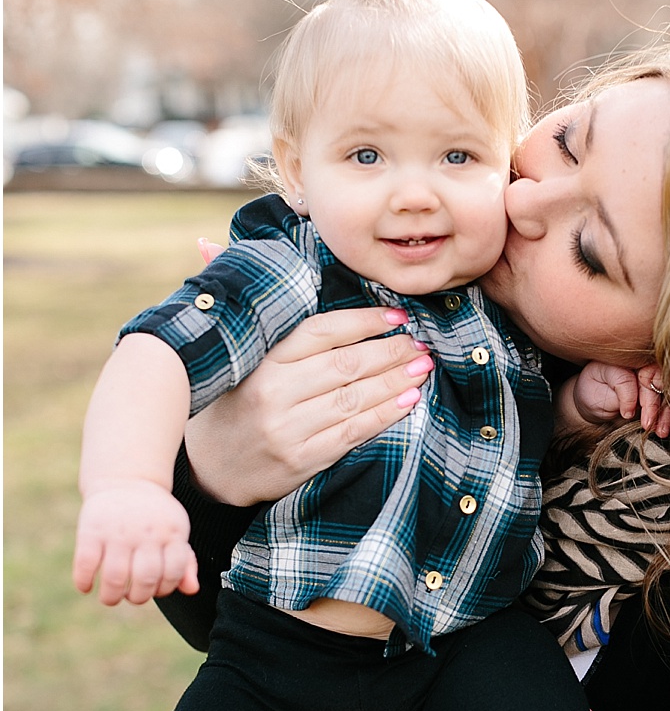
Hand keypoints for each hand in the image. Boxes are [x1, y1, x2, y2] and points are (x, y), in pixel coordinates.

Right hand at [73, 480, 198, 605]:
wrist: (126, 479)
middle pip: (144, 579)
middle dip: (138, 597)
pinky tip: (86, 586)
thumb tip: (191, 590)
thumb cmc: (153, 514)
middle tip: (131, 595)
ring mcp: (117, 532)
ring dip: (111, 596)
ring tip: (110, 597)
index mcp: (171, 533)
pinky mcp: (91, 530)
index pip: (173, 572)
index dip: (165, 588)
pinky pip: (86, 564)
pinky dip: (83, 582)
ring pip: (115, 577)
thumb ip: (185, 562)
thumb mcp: (175, 530)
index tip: (155, 590)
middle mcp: (145, 533)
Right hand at [185, 251, 432, 507]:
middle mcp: (274, 392)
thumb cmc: (227, 400)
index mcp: (261, 360)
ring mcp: (288, 428)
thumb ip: (235, 301)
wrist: (205, 468)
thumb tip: (205, 242)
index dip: (363, 322)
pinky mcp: (301, 460)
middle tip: (421, 343)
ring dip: (395, 382)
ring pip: (355, 399)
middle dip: (390, 352)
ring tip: (423, 368)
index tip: (398, 316)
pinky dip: (385, 416)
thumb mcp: (228, 353)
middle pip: (346, 365)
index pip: (322, 332)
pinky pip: (352, 434)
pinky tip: (409, 402)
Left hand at [560, 362, 669, 437]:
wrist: (595, 399)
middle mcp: (641, 360)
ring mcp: (652, 371)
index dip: (632, 395)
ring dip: (665, 412)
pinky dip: (667, 414)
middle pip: (657, 378)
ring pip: (666, 389)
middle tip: (647, 424)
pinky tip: (663, 428)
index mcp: (622, 356)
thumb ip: (619, 394)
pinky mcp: (659, 385)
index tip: (627, 413)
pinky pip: (669, 398)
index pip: (635, 373)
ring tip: (659, 430)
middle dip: (654, 404)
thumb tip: (634, 408)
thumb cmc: (594, 393)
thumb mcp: (597, 393)